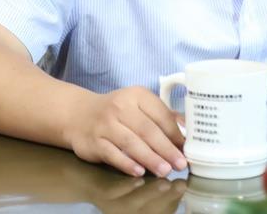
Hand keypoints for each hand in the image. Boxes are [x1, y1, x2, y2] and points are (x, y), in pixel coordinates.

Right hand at [66, 86, 186, 176]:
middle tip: (180, 163)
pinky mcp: (94, 141)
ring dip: (150, 158)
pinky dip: (126, 163)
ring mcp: (105, 124)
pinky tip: (139, 171)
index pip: (160, 114)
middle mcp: (120, 107)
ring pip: (131, 142)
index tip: (186, 148)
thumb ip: (162, 115)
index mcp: (137, 95)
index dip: (175, 133)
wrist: (79, 114)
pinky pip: (112, 153)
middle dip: (166, 149)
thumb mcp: (139, 105)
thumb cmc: (117, 111)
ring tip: (164, 170)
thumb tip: (188, 128)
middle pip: (148, 130)